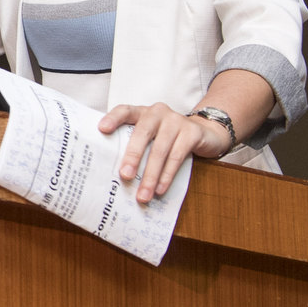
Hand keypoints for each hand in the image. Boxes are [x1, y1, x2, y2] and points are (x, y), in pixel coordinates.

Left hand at [99, 102, 233, 202]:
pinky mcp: (192, 133)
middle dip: (132, 156)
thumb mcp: (150, 137)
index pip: (125, 111)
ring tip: (143, 195)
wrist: (205, 134)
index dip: (113, 119)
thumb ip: (134, 144)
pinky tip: (160, 189)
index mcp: (142, 112)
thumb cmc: (167, 138)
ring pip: (160, 150)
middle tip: (124, 176)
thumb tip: (114, 175)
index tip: (102, 129)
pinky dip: (167, 175)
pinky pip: (177, 157)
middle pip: (142, 133)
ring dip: (150, 176)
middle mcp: (158, 113)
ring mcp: (176, 121)